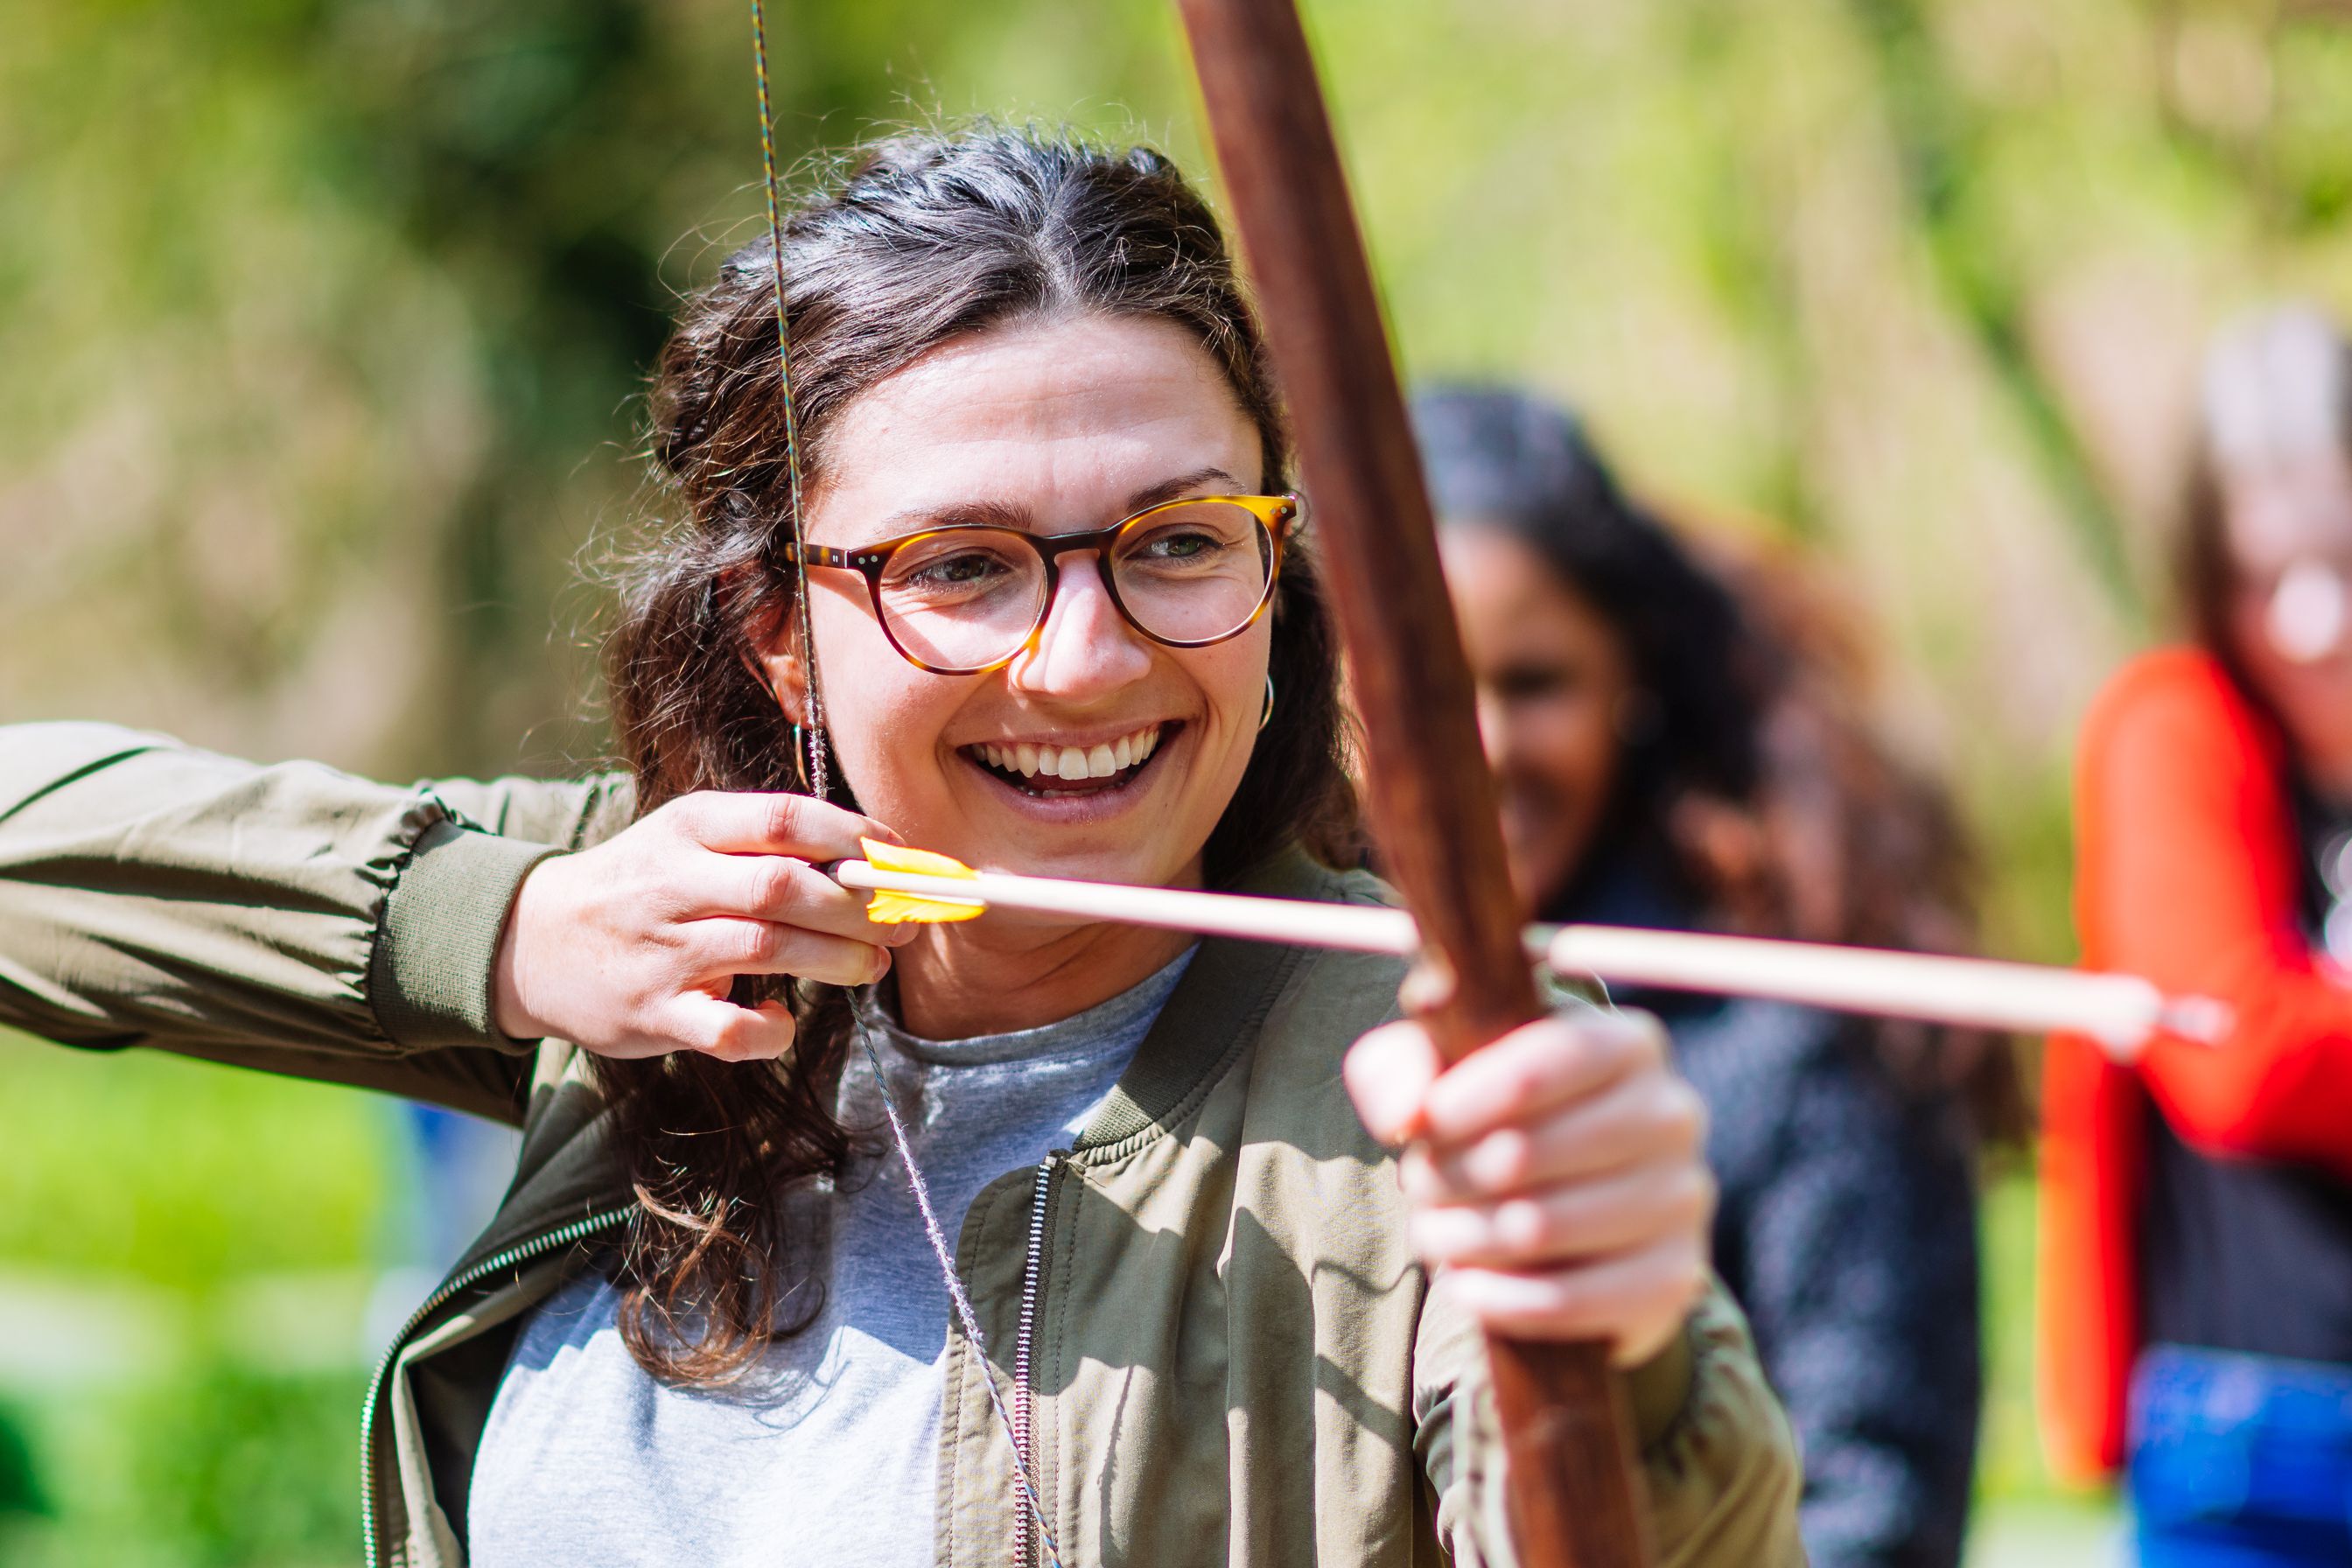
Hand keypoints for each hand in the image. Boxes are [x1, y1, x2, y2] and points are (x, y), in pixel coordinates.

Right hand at [492, 792, 912, 1062]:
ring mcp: (662, 952)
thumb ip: (768, 844)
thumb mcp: (689, 839)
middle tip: (903, 922)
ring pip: (768, 949)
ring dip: (838, 959)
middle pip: (785, 886)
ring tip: (873, 965)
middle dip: (860, 906)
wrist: (531, 941)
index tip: (899, 857)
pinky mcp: (653, 1015)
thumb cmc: (642, 885)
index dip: (854, 838)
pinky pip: (727, 1029)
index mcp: (689, 827)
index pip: (784, 819)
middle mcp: (674, 883)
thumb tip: (877, 858)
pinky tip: (781, 1018)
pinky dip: (770, 1028)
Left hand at [1344, 1010, 1711, 1365]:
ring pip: (1538, 1229)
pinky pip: (1566, 1300)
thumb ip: (1403, 1068)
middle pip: (1524, 1153)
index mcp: (1629, 1044)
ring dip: (1460, 1238)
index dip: (1457, 1105)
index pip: (1534, 1068)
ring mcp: (1683, 1200)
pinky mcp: (1673, 1280)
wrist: (1574, 1213)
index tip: (1415, 1130)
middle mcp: (1672, 1114)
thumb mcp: (1446, 1076)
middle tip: (1420, 1188)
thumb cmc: (1500, 1120)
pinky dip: (1495, 1297)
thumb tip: (1406, 1115)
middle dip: (1448, 1177)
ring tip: (1434, 1232)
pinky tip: (1463, 1285)